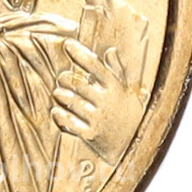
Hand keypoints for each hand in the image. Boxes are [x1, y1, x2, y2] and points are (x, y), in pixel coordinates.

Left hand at [52, 38, 145, 165]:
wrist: (135, 148)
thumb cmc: (129, 116)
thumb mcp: (129, 93)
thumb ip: (117, 72)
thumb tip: (110, 52)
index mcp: (116, 89)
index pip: (96, 66)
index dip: (80, 54)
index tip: (68, 44)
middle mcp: (106, 102)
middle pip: (77, 83)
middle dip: (65, 78)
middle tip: (62, 78)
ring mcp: (98, 119)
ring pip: (69, 100)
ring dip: (60, 94)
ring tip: (59, 93)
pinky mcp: (90, 134)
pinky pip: (67, 121)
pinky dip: (59, 114)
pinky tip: (57, 110)